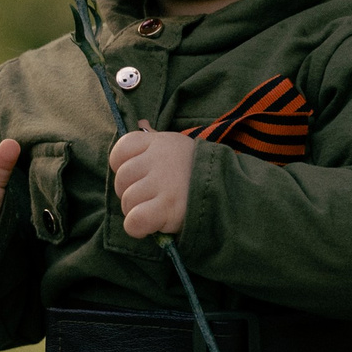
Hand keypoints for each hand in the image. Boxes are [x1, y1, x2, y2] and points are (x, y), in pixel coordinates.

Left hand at [110, 123, 193, 239]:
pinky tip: (151, 226)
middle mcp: (159, 159)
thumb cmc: (197, 171)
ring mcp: (163, 183)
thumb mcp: (178, 147)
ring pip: (127, 201)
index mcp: (159, 142)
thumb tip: (141, 123)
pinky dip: (137, 227)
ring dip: (136, 212)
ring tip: (155, 211)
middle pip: (121, 179)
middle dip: (129, 193)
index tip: (137, 177)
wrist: (230, 191)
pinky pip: (135, 220)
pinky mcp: (168, 207)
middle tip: (147, 199)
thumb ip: (156, 141)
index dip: (122, 167)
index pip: (121, 150)